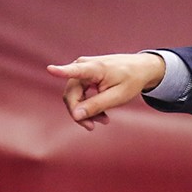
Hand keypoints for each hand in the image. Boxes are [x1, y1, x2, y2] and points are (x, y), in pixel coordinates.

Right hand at [46, 53, 166, 130]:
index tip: (50, 69)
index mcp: (95, 68)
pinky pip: (79, 94)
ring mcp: (81, 69)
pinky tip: (100, 116)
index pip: (75, 71)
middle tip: (93, 126)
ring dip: (85, 111)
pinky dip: (88, 105)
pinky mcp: (82, 74)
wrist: (141, 68)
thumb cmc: (131, 80)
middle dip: (80, 113)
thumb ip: (96, 106)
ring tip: (103, 121)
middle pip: (71, 94)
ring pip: (74, 96)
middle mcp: (83, 65)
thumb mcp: (118, 97)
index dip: (62, 71)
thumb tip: (76, 116)